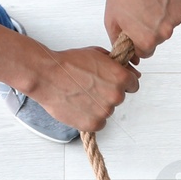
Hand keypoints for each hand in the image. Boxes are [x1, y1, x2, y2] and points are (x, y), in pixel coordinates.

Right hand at [24, 46, 140, 132]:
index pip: (133, 85)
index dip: (120, 83)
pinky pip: (98, 123)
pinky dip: (90, 117)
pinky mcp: (93, 124)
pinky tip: (78, 106)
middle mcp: (116, 96)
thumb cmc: (69, 64)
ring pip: (107, 111)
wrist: (46, 75)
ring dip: (97, 105)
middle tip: (88, 86)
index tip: (109, 82)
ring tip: (79, 95)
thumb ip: (118, 66)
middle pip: (118, 98)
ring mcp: (105, 111)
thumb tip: (134, 74)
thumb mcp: (98, 54)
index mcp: (121, 78)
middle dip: (107, 93)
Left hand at [104, 0, 180, 58]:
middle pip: (159, 38)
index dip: (138, 41)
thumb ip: (118, 42)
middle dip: (150, 28)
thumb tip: (130, 57)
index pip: (146, 52)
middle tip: (141, 10)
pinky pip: (178, 10)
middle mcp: (165, 33)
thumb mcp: (111, 20)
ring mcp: (177, 18)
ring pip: (169, 24)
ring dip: (161, 16)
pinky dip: (171, 4)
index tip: (135, 28)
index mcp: (147, 40)